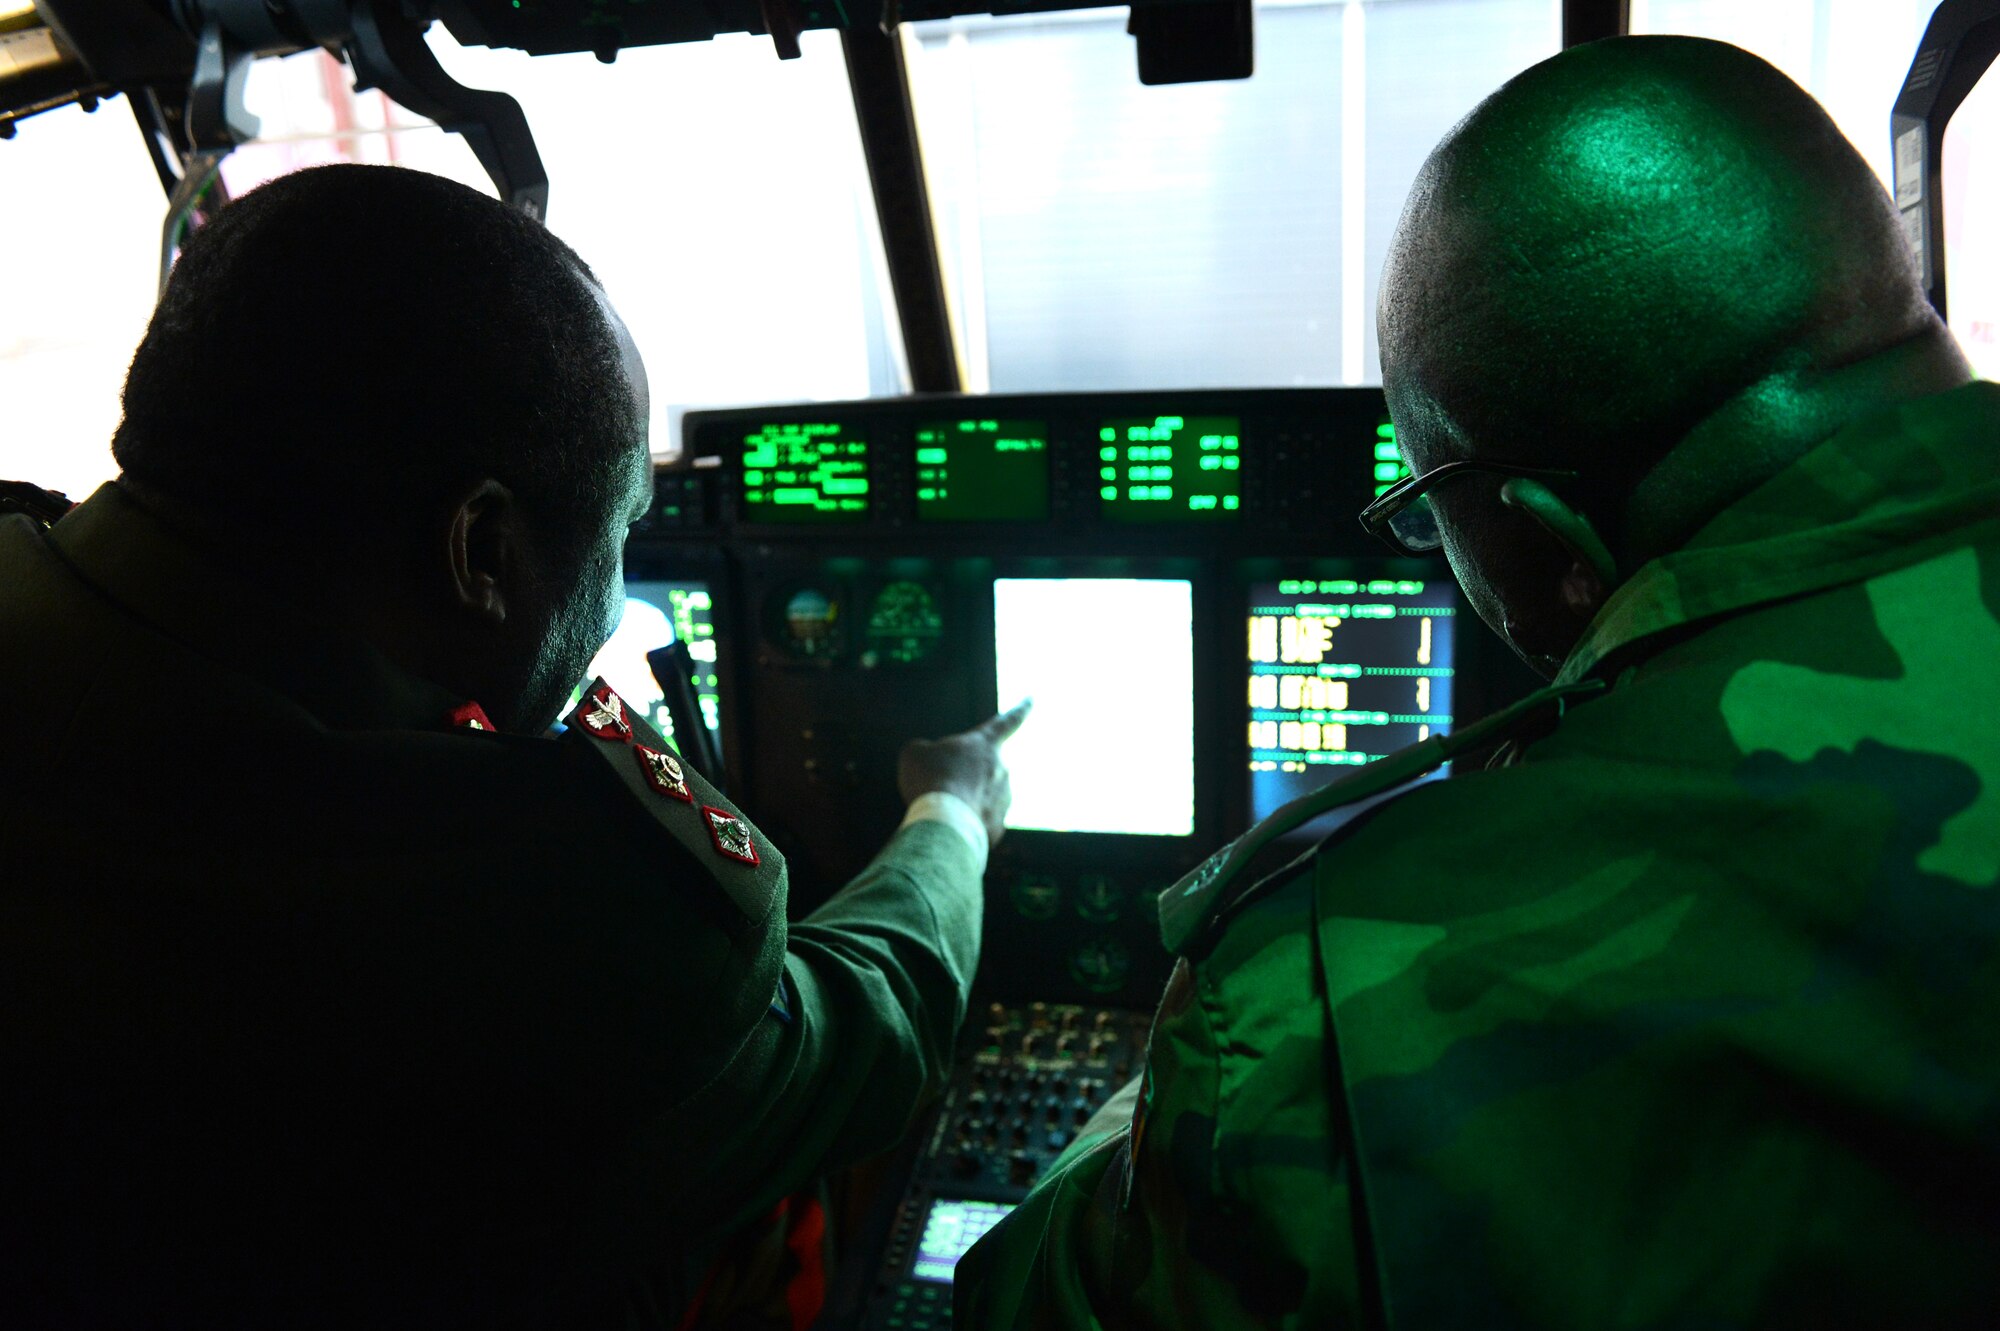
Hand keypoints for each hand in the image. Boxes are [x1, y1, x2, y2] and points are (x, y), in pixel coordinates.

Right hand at [897, 701, 1032, 847]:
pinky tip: (948, 826)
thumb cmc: (930, 780)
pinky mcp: (998, 826)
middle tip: (938, 785)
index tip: (1032, 699)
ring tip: (941, 807)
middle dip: (961, 777)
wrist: (944, 823)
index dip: (1020, 710)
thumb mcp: (915, 753)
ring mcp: (1004, 799)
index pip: (1007, 721)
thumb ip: (926, 751)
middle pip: (982, 769)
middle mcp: (1003, 769)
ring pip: (979, 798)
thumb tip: (931, 761)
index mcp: (985, 744)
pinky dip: (962, 824)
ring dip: (961, 801)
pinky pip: (977, 822)